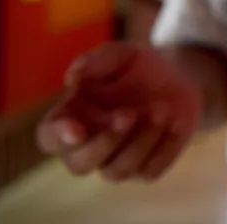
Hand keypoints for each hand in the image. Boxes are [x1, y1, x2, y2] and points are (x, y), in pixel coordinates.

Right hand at [36, 42, 201, 181]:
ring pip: (116, 171)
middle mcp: (87, 145)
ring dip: (140, 142)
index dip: (59, 136)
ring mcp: (116, 161)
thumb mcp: (120, 55)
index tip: (78, 129)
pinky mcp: (145, 168)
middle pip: (79, 164)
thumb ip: (97, 61)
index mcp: (70, 116)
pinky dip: (164, 146)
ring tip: (162, 109)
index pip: (50, 136)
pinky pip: (150, 170)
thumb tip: (72, 76)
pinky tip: (174, 121)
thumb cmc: (137, 67)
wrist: (177, 78)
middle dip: (105, 142)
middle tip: (130, 113)